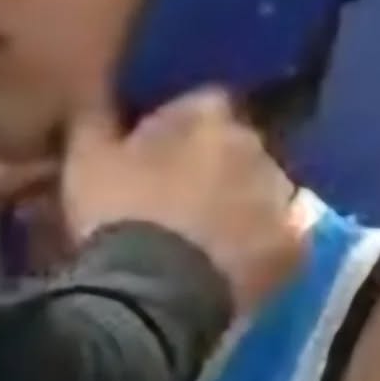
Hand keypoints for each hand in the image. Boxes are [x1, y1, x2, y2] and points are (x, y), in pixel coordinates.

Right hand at [61, 90, 303, 312]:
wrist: (150, 289)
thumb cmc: (116, 211)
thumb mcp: (86, 155)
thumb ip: (98, 116)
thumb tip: (98, 91)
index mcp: (206, 117)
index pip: (203, 104)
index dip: (181, 128)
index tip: (159, 151)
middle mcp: (253, 146)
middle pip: (239, 147)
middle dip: (217, 165)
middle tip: (182, 198)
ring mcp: (279, 197)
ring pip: (264, 192)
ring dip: (242, 205)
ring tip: (206, 238)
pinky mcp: (293, 248)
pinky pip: (280, 240)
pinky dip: (262, 249)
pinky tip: (233, 267)